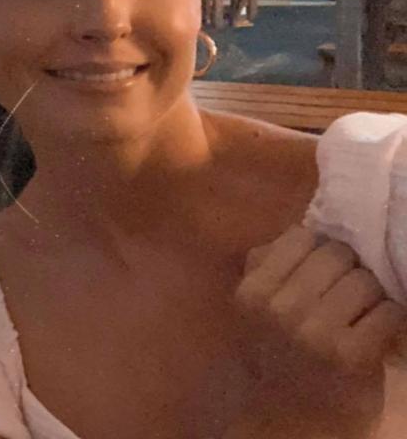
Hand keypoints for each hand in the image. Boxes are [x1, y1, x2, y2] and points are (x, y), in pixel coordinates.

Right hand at [235, 225, 406, 434]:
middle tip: (345, 295)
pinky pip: (390, 312)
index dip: (319, 251)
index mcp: (253, 291)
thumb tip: (306, 227)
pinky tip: (374, 334)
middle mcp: (280, 309)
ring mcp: (316, 333)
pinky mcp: (353, 356)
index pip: (302, 237)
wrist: (291, 415)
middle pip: (338, 255)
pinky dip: (389, 320)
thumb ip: (268, 263)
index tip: (320, 273)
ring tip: (360, 314)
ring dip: (372, 297)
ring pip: (367, 281)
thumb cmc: (276, 352)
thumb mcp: (255, 307)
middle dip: (349, 271)